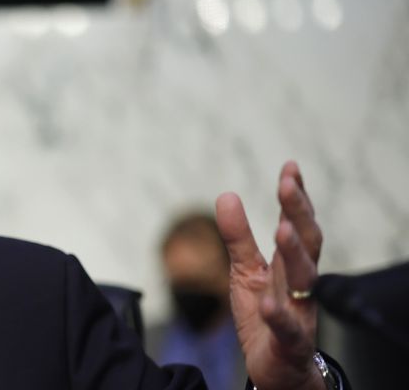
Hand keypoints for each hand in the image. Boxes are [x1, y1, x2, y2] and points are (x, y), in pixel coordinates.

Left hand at [216, 161, 323, 389]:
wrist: (276, 366)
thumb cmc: (265, 313)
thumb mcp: (245, 271)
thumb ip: (238, 237)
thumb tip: (227, 195)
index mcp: (290, 264)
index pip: (297, 224)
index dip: (296, 197)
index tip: (290, 167)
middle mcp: (301, 284)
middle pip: (307, 244)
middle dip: (298, 213)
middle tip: (287, 185)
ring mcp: (299, 311)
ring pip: (304, 280)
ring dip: (294, 253)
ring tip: (281, 228)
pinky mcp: (290, 341)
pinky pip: (287, 327)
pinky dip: (278, 315)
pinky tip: (267, 303)